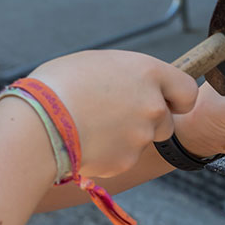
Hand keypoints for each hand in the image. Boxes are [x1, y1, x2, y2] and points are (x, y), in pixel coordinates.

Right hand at [27, 50, 198, 177]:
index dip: (178, 99)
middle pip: (165, 121)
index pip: (187, 90)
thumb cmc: (58, 84)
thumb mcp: (95, 63)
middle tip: (114, 117)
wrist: (37, 123)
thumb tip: (128, 84)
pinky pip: (121, 158)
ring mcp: (141, 136)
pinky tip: (83, 143)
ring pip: (141, 141)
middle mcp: (152, 104)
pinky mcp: (126, 161)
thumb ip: (124, 75)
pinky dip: (106, 154)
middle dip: (147, 123)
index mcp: (147, 72)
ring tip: (90, 127)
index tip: (168, 102)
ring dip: (124, 138)